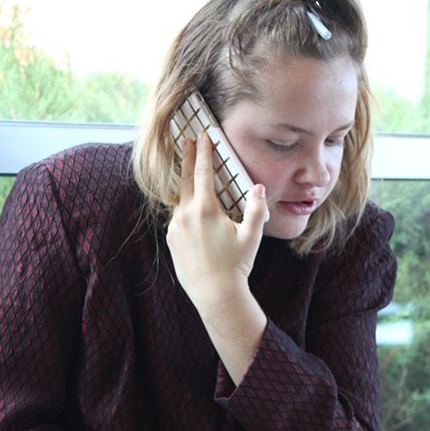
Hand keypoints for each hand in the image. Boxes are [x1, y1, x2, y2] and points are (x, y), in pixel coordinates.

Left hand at [166, 134, 267, 316]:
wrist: (215, 294)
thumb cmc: (236, 265)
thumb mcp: (252, 236)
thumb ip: (256, 208)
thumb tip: (258, 187)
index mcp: (205, 209)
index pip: (203, 171)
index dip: (204, 151)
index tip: (203, 136)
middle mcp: (186, 215)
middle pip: (185, 179)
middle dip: (188, 157)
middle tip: (186, 139)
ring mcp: (175, 228)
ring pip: (182, 202)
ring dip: (189, 191)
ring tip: (197, 185)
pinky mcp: (171, 240)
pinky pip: (179, 220)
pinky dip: (187, 214)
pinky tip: (197, 221)